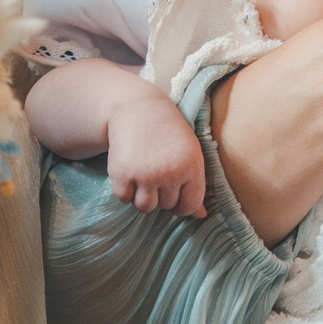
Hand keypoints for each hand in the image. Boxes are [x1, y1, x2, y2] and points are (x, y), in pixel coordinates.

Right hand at [105, 93, 208, 215]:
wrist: (138, 107)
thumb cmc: (168, 132)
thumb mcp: (189, 153)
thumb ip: (195, 185)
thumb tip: (200, 216)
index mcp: (191, 166)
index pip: (189, 205)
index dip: (181, 205)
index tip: (174, 194)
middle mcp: (170, 172)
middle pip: (166, 206)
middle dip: (160, 194)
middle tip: (156, 170)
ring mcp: (145, 174)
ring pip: (145, 206)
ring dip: (142, 195)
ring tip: (143, 173)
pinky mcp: (122, 173)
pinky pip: (124, 198)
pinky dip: (124, 189)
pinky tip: (129, 170)